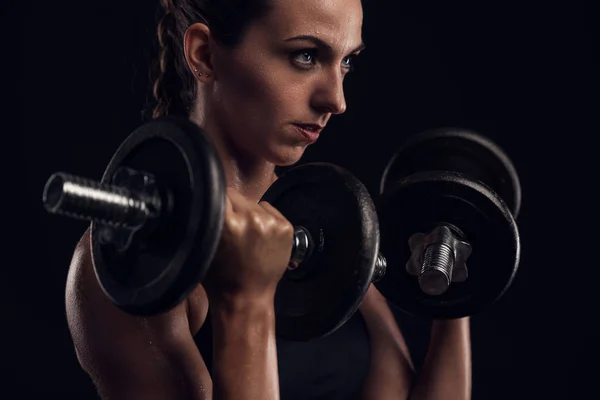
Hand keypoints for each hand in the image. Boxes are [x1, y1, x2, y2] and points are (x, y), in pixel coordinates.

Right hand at [204, 188, 293, 303]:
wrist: (246, 298)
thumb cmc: (220, 276)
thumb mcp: (203, 244)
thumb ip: (207, 218)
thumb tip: (206, 197)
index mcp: (228, 221)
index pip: (220, 193)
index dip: (216, 202)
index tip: (216, 211)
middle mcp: (251, 218)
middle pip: (237, 196)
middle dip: (232, 208)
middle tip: (231, 228)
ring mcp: (271, 222)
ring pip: (254, 203)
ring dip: (249, 214)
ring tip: (246, 236)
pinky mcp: (285, 227)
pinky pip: (269, 210)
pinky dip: (264, 219)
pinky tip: (259, 238)